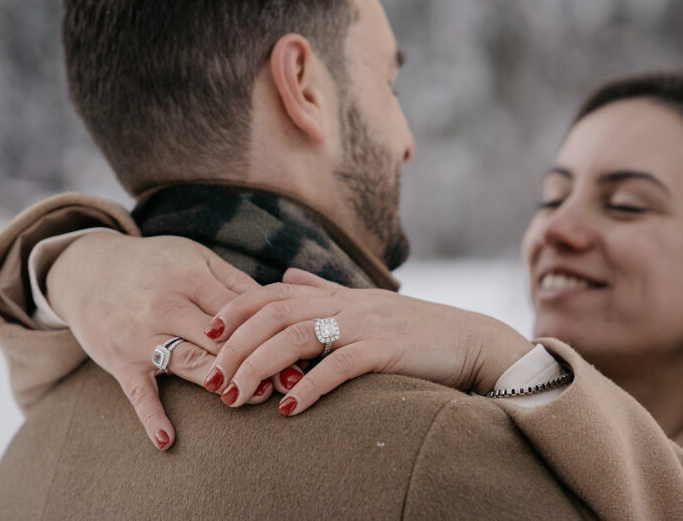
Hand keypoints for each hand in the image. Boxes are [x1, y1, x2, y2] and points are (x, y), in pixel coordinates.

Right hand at [45, 232, 291, 448]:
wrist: (89, 271)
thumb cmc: (154, 264)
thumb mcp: (194, 257)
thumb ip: (233, 281)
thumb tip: (275, 306)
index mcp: (189, 278)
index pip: (237, 309)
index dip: (268, 329)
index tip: (297, 347)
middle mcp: (165, 306)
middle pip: (219, 339)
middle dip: (255, 359)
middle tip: (288, 379)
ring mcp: (141, 336)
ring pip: (189, 363)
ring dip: (222, 383)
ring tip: (254, 398)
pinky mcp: (122, 362)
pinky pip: (138, 393)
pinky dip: (151, 417)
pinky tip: (168, 439)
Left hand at [201, 268, 533, 415]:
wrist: (473, 341)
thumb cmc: (419, 329)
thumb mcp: (367, 303)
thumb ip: (325, 291)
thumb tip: (287, 275)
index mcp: (339, 294)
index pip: (275, 292)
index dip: (238, 308)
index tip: (209, 332)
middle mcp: (346, 303)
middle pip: (274, 313)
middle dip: (236, 345)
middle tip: (213, 379)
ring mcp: (365, 324)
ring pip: (296, 336)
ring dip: (259, 367)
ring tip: (236, 397)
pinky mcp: (386, 349)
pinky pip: (339, 365)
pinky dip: (310, 386)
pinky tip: (288, 408)